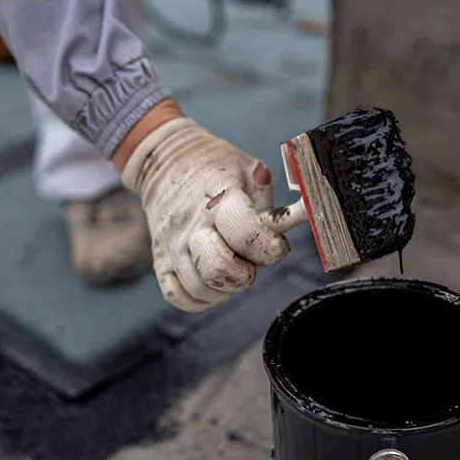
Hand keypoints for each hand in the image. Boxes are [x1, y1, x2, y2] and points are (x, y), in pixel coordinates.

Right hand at [121, 117, 290, 310]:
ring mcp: (172, 245)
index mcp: (219, 198)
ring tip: (233, 267)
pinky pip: (178, 296)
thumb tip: (299, 220)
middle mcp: (192, 225)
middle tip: (250, 261)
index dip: (270, 247)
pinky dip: (200, 297)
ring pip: (200, 288)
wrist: (167, 162)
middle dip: (245, 275)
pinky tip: (212, 279)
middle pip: (218, 269)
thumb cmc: (218, 169)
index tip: (278, 245)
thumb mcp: (251, 170)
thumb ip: (271, 202)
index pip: (246, 234)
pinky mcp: (160, 260)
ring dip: (226, 288)